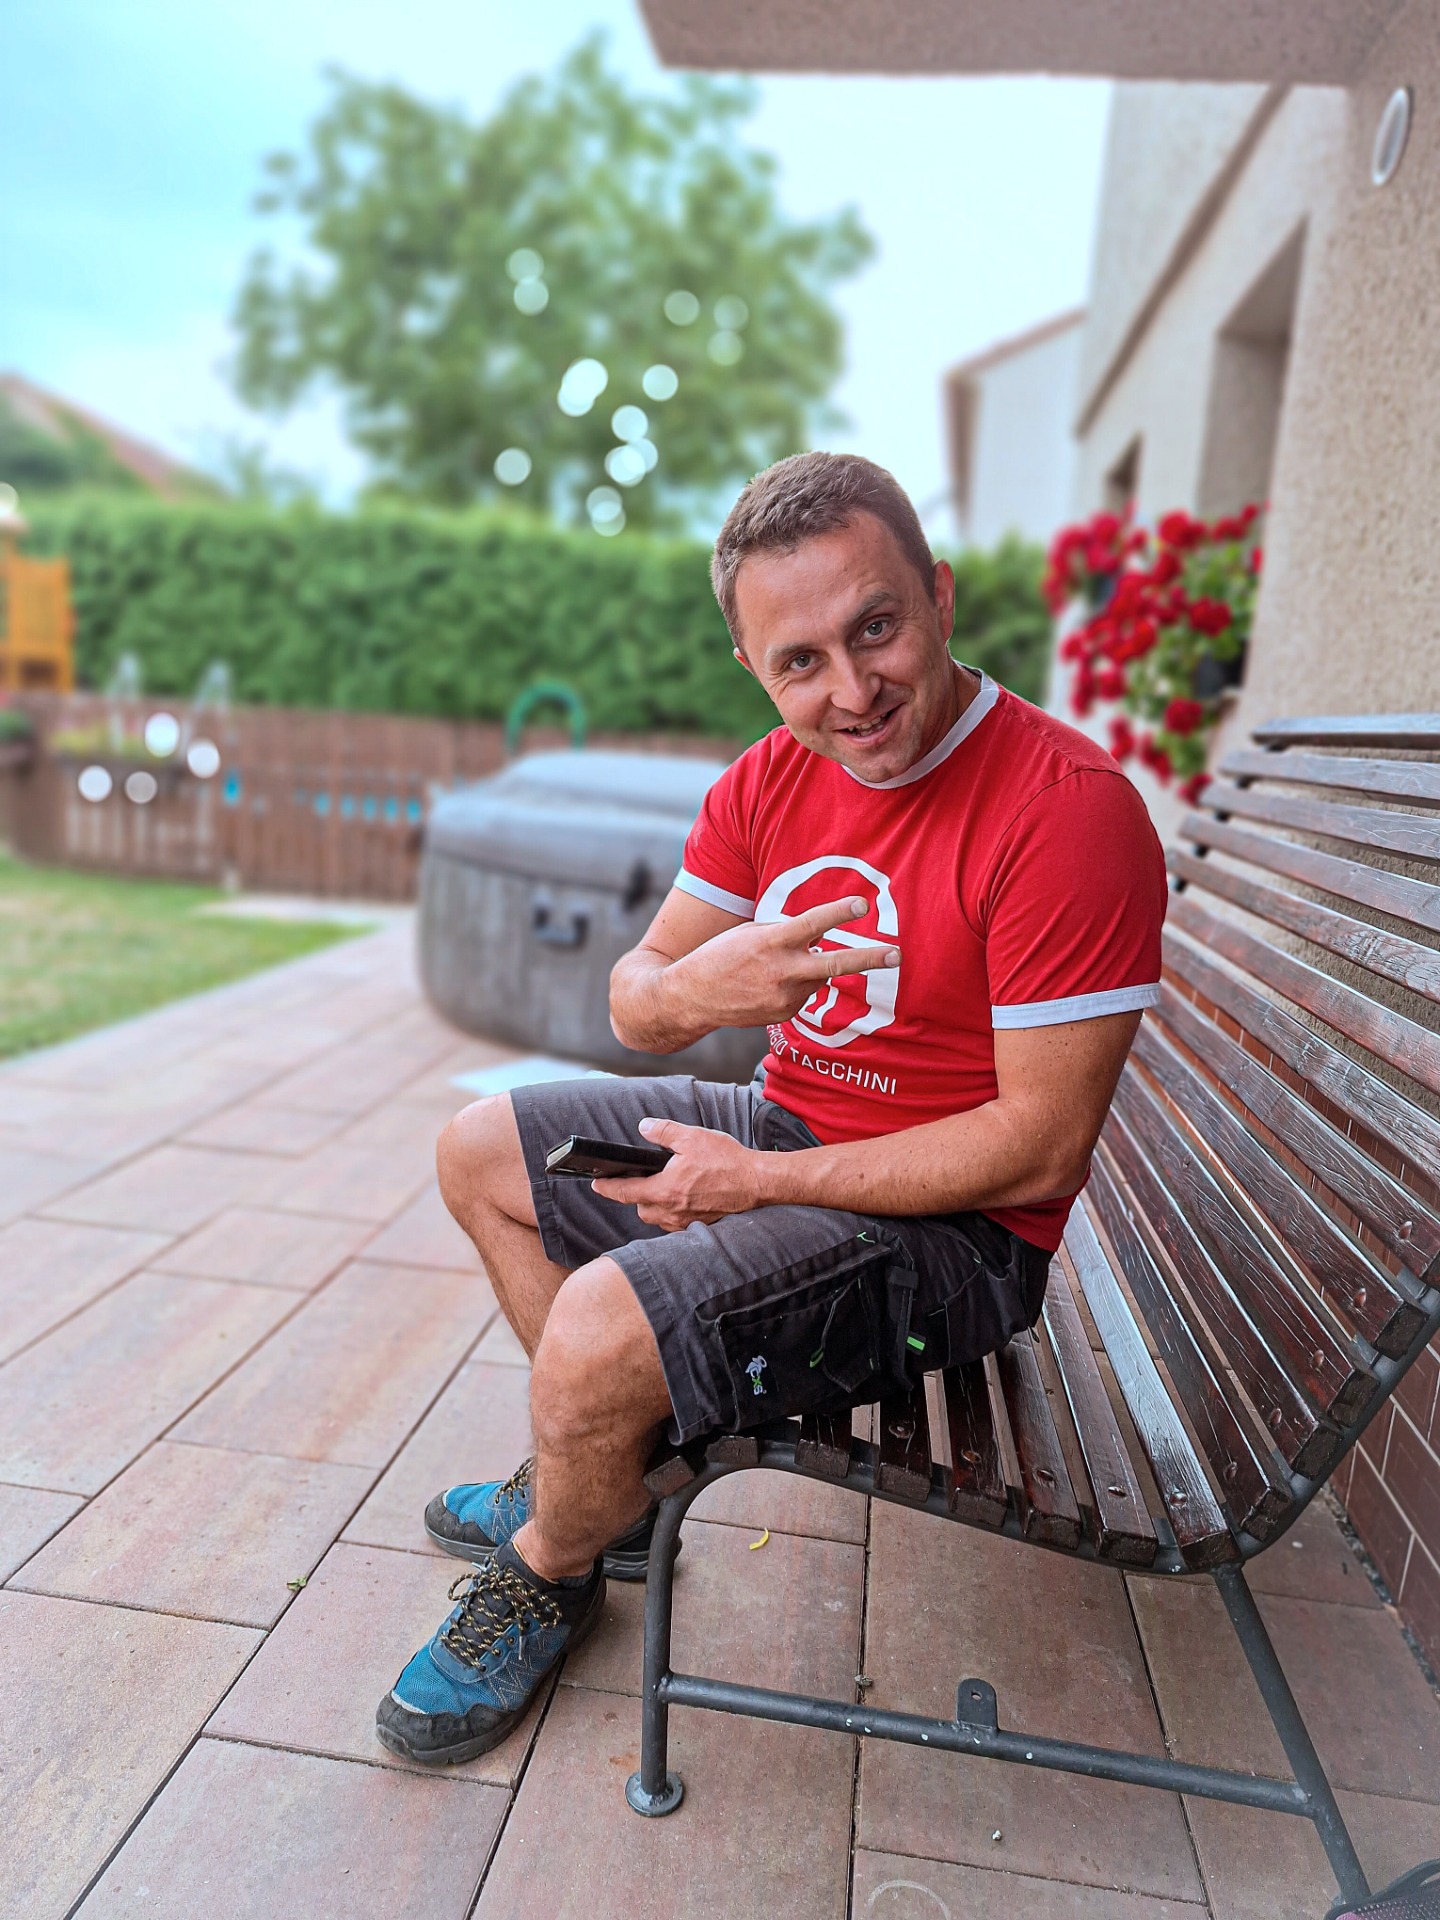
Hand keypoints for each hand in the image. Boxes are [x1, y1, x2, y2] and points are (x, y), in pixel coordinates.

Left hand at [590, 1118, 767, 1229]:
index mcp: (666, 1189)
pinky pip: (675, 1222)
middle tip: (640, 1178)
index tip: (595, 1184)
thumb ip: (664, 1132)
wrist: (757, 1183)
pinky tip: (683, 1196)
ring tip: (663, 1186)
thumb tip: (644, 1127)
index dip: (607, 1187)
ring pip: (657, 1217)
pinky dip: (672, 1211)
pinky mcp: (698, 1225)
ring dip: (654, 1204)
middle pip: (640, 1207)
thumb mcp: (693, 1137)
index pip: (626, 1191)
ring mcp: (685, 1221)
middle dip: (636, 1195)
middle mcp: (672, 1210)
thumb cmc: (727, 1160)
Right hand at [670, 894, 898, 1031]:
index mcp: (770, 943)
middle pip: (835, 964)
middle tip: (897, 954)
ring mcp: (784, 997)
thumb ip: (785, 933)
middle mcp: (781, 971)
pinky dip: (797, 984)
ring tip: (776, 966)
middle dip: (869, 959)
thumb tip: (819, 937)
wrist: (691, 998)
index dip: (839, 912)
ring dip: (810, 966)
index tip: (863, 904)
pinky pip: (804, 993)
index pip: (812, 924)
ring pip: (818, 976)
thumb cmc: (720, 956)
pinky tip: (769, 984)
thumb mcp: (749, 933)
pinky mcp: (784, 1014)